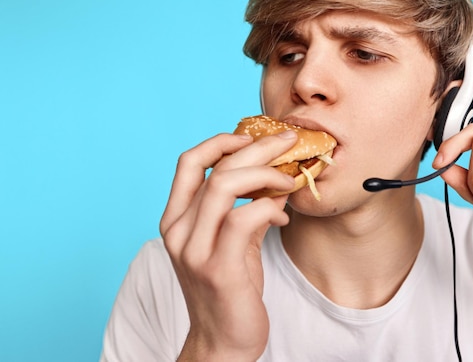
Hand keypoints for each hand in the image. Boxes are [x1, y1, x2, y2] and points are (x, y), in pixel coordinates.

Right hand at [159, 131, 297, 360]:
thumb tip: (277, 176)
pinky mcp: (218, 268)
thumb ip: (248, 208)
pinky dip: (270, 208)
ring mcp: (194, 249)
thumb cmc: (230, 289)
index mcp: (177, 219)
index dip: (221, 141)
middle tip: (288, 142)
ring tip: (288, 182)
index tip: (252, 137)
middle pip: (216, 167)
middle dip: (258, 147)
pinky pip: (246, 218)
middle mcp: (179, 231)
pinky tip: (283, 218)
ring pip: (226, 185)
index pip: (189, 162)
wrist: (223, 342)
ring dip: (267, 175)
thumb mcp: (235, 241)